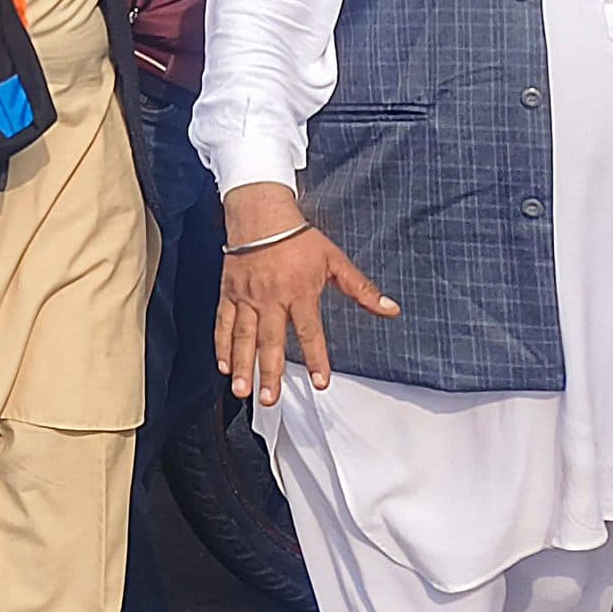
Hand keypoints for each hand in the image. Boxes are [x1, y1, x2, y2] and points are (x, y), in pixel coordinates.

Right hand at [216, 182, 398, 404]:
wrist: (260, 212)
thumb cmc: (297, 237)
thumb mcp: (334, 260)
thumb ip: (361, 289)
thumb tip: (391, 309)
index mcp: (299, 292)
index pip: (310, 332)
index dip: (316, 358)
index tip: (320, 382)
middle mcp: (271, 298)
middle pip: (270, 341)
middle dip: (268, 372)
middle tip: (268, 399)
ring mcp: (247, 296)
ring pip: (243, 336)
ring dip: (242, 365)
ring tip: (242, 390)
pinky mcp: (229, 292)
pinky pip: (223, 322)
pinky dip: (222, 344)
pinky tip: (224, 364)